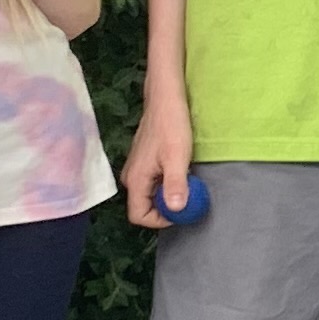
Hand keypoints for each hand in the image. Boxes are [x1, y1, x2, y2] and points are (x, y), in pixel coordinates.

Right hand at [122, 93, 199, 229]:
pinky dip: (167, 184)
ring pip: (149, 195)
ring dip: (168, 195)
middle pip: (144, 207)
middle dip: (166, 208)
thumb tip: (176, 209)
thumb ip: (175, 184)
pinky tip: (181, 171)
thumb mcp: (177, 157)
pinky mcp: (144, 162)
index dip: (160, 220)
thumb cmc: (171, 125)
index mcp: (135, 180)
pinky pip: (152, 183)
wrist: (166, 99)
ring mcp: (136, 169)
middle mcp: (131, 177)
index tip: (181, 210)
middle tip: (188, 197)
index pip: (138, 216)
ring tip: (186, 182)